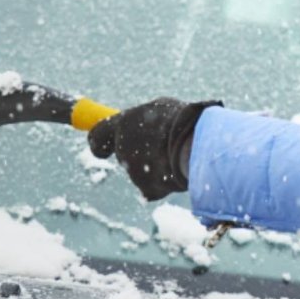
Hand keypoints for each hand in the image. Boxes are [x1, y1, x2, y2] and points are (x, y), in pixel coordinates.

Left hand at [88, 97, 221, 200]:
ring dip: (156, 166)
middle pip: (124, 155)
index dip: (99, 142)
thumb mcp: (164, 110)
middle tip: (157, 148)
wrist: (200, 144)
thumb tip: (136, 128)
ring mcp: (134, 170)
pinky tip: (179, 171)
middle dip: (138, 154)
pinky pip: (153, 187)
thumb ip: (145, 122)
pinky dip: (165, 183)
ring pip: (141, 172)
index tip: (100, 148)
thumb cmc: (187, 122)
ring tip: (178, 155)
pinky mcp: (147, 188)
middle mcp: (124, 147)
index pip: (98, 135)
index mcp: (125, 122)